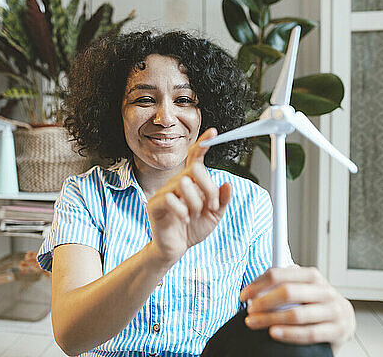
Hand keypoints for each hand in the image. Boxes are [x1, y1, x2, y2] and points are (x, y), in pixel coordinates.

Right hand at [146, 128, 231, 264]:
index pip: (195, 158)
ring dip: (196, 202)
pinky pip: (170, 199)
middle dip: (208, 188)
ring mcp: (164, 193)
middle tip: (212, 206)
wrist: (175, 250)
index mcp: (190, 183)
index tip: (213, 132)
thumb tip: (228, 184)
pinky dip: (182, 211)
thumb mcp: (214, 216)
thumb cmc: (191, 230)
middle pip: (194, 170)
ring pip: (183, 184)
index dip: (203, 144)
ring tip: (195, 215)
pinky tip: (184, 219)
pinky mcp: (155, 205)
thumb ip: (222, 200)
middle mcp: (176, 183)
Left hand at [239, 266, 355, 349]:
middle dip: (263, 302)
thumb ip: (283, 284)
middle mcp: (324, 290)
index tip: (244, 295)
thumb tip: (254, 291)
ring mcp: (333, 310)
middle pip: (287, 292)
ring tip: (255, 322)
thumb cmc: (316, 304)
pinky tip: (273, 333)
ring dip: (270, 319)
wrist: (344, 322)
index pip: (279, 274)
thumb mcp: (302, 289)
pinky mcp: (338, 330)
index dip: (257, 284)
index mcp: (312, 276)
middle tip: (250, 311)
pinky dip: (289, 334)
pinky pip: (309, 333)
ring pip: (296, 314)